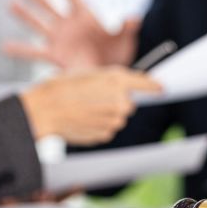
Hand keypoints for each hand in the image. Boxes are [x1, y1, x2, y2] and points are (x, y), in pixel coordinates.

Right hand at [3, 0, 140, 69]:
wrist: (111, 75)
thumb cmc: (119, 54)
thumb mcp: (125, 40)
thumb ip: (126, 27)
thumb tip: (134, 17)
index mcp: (86, 17)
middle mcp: (69, 26)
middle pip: (50, 7)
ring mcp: (60, 40)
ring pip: (39, 24)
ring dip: (25, 15)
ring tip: (10, 4)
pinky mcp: (55, 56)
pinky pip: (34, 52)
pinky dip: (19, 50)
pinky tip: (4, 46)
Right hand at [19, 67, 160, 144]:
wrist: (45, 110)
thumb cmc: (62, 87)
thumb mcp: (89, 73)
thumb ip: (111, 79)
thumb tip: (127, 86)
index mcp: (117, 80)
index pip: (146, 84)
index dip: (154, 86)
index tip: (162, 88)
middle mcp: (121, 101)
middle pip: (129, 104)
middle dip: (117, 101)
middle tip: (95, 98)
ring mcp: (115, 120)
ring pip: (118, 117)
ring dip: (106, 114)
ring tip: (85, 108)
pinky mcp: (107, 134)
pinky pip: (108, 128)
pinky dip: (98, 125)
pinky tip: (83, 119)